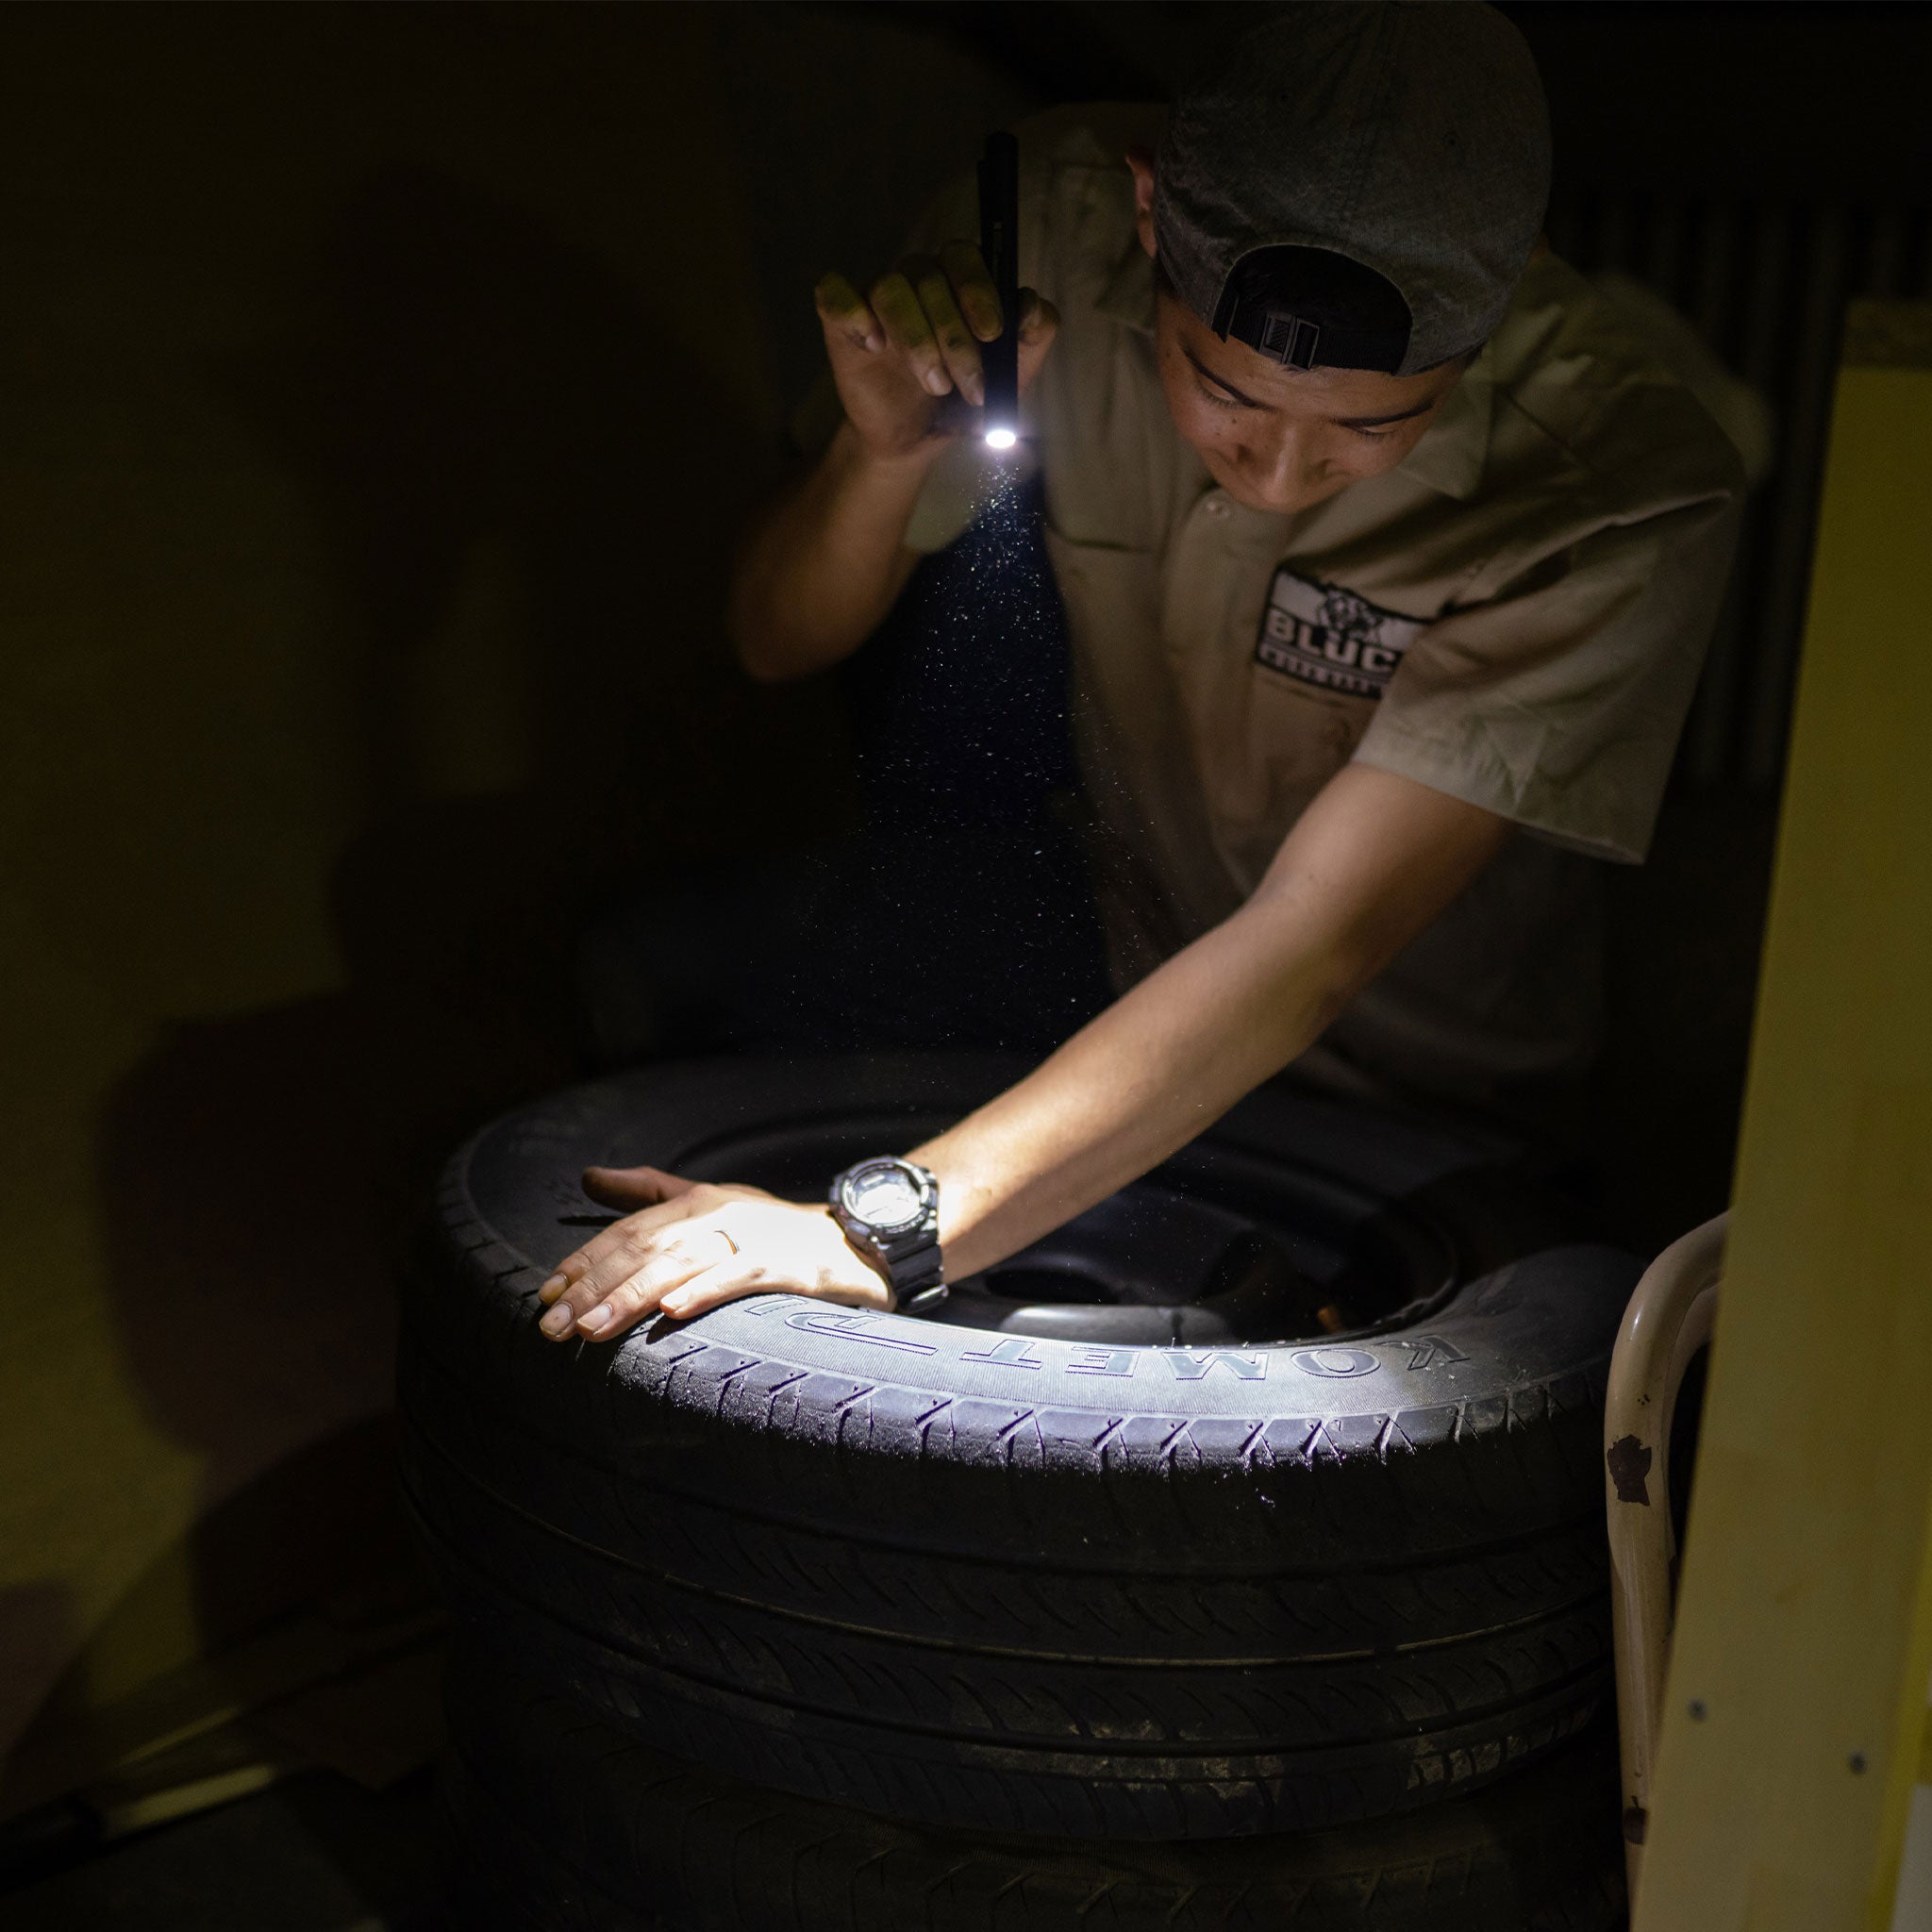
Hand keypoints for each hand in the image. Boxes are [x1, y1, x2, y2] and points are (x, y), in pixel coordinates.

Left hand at [534, 1164, 890, 1343]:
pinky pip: (737, 1278)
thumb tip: (587, 1177)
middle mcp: (717, 1215)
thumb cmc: (772, 1229)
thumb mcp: (709, 1202)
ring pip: (678, 1266)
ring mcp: (751, 1238)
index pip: (627, 1231)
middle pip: (643, 1249)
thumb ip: (648, 1192)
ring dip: (630, 1298)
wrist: (853, 1242)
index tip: (546, 1296)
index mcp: (695, 1202)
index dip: (584, 1262)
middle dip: (593, 1289)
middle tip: (553, 1327)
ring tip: (592, 1330)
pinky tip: (672, 1311)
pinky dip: (704, 1292)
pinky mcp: (784, 1266)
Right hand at [813, 243, 1058, 462]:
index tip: (993, 333)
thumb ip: (1034, 337)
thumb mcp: (1010, 378)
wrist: (919, 440)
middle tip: (970, 386)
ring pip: (890, 288)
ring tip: (936, 385)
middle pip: (928, 274)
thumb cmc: (965, 400)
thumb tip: (1031, 306)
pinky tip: (875, 348)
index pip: (963, 256)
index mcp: (956, 282)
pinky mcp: (840, 323)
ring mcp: (875, 299)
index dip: (978, 288)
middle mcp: (915, 280)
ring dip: (918, 340)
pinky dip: (854, 315)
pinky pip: (835, 294)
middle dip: (954, 333)